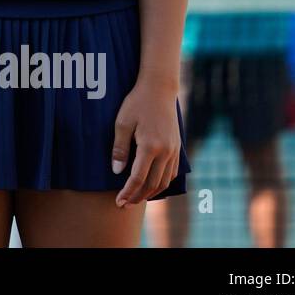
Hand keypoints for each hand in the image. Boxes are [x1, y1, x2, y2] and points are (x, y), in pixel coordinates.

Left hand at [111, 76, 181, 207]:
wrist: (159, 89)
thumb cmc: (137, 103)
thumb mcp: (122, 123)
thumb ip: (120, 149)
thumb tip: (117, 172)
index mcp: (150, 146)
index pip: (138, 178)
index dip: (128, 193)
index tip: (118, 202)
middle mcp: (165, 152)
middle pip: (152, 184)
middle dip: (138, 197)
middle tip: (124, 204)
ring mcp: (174, 151)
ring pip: (164, 181)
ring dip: (150, 193)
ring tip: (136, 198)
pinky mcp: (177, 148)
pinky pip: (171, 173)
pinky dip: (161, 183)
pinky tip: (151, 185)